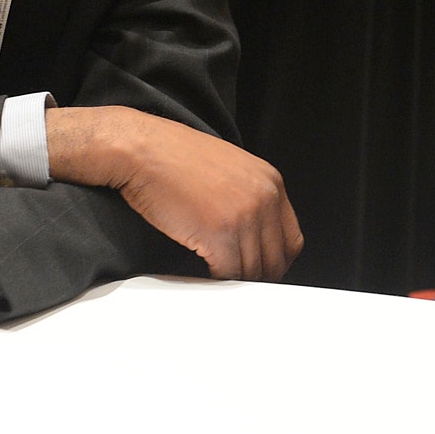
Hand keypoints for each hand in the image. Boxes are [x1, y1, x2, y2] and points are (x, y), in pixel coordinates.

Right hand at [47, 106, 302, 280]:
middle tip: (237, 283)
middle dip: (257, 277)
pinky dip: (217, 280)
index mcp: (271, 183)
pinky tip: (204, 275)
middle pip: (275, 260)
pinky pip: (227, 273)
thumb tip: (254, 235)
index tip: (259, 270)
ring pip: (251, 271)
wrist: (143, 150)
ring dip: (234, 280)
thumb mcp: (231, 168)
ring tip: (218, 279)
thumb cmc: (176, 157)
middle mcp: (264, 199)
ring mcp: (244, 217)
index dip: (275, 261)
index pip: (291, 240)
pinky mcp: (219, 234)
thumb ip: (251, 197)